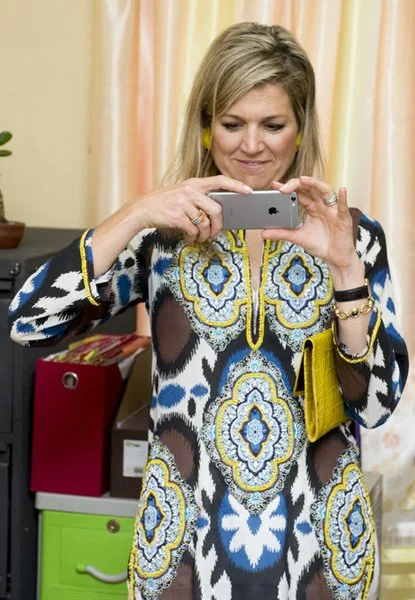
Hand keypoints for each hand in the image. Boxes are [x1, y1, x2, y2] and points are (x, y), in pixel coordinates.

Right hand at [134, 175, 251, 242]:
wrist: (143, 209)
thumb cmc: (165, 203)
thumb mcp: (183, 193)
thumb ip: (199, 198)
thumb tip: (218, 212)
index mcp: (194, 183)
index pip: (220, 180)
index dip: (236, 185)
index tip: (249, 191)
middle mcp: (190, 191)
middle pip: (216, 209)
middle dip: (218, 225)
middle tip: (215, 233)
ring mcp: (183, 203)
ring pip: (205, 223)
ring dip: (205, 234)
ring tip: (201, 237)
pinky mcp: (177, 216)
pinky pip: (194, 230)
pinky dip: (194, 237)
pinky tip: (191, 238)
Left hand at [262, 176, 361, 276]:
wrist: (335, 258)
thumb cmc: (321, 244)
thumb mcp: (298, 238)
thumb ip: (282, 233)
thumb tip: (263, 233)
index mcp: (312, 207)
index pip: (299, 193)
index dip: (288, 187)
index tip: (274, 185)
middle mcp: (322, 205)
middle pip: (310, 188)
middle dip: (296, 185)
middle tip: (281, 187)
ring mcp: (333, 210)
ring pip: (325, 191)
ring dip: (314, 184)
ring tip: (303, 180)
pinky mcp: (343, 218)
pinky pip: (343, 206)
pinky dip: (343, 198)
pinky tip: (342, 190)